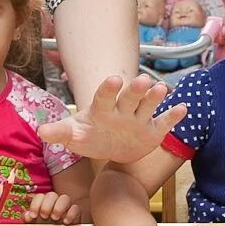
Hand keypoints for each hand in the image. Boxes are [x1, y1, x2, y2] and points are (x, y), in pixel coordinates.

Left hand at [22, 191, 80, 223]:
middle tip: (44, 217)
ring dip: (59, 207)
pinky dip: (71, 213)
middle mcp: (55, 204)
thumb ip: (30, 220)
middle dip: (46, 206)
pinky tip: (66, 222)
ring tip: (55, 218)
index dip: (35, 205)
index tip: (33, 216)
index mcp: (43, 204)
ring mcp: (66, 207)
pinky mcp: (76, 213)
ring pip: (65, 198)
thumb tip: (27, 215)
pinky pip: (76, 208)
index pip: (39, 197)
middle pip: (52, 195)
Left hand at [38, 74, 188, 164]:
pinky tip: (183, 108)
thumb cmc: (89, 136)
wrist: (110, 146)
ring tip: (162, 89)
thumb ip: (61, 132)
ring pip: (148, 105)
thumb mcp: (74, 135)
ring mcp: (139, 118)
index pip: (104, 96)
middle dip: (135, 90)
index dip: (109, 89)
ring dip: (155, 97)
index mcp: (102, 109)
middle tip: (142, 80)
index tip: (114, 79)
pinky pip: (165, 122)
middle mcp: (122, 109)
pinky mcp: (153, 130)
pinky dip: (173, 116)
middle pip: (129, 98)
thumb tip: (41, 130)